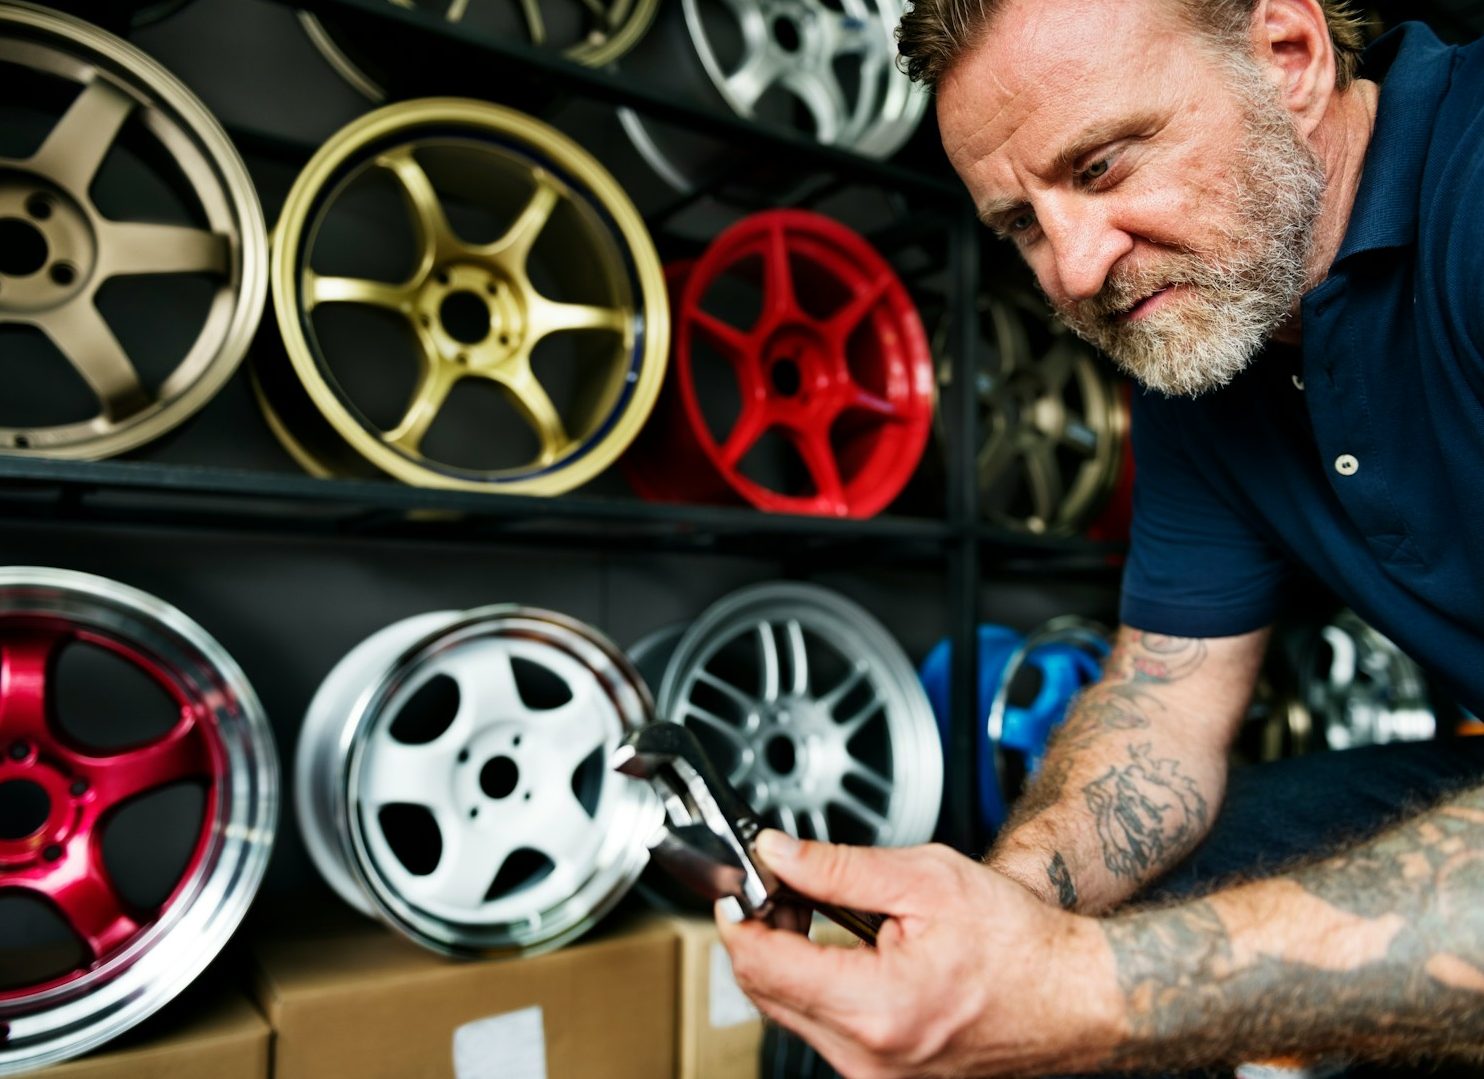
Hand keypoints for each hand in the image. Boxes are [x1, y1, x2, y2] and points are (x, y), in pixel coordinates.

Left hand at [717, 830, 1123, 1078]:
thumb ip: (838, 867)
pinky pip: (822, 1029)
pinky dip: (815, 985)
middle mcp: (868, 1059)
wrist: (1074, 997)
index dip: (737, 915)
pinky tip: (837, 948)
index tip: (739, 883)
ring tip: (811, 910)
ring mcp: (874, 1077)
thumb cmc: (1019, 943)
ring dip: (784, 959)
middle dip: (758, 932)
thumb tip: (776, 853)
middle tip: (778, 884)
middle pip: (764, 992)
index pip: (761, 964)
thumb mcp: (926, 880)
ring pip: (789, 1012)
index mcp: (876, 1007)